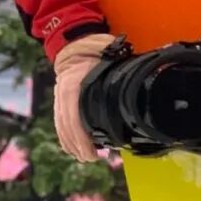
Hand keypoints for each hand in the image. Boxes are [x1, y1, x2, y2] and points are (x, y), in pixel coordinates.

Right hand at [52, 33, 114, 160]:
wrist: (76, 42)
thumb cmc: (97, 49)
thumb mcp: (109, 59)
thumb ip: (120, 74)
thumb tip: (141, 90)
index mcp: (75, 84)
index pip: (74, 117)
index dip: (82, 138)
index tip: (92, 153)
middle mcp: (63, 91)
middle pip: (66, 125)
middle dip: (77, 145)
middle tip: (91, 158)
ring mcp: (59, 95)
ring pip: (61, 124)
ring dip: (71, 143)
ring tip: (84, 157)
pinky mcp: (59, 99)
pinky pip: (59, 120)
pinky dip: (64, 135)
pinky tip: (72, 147)